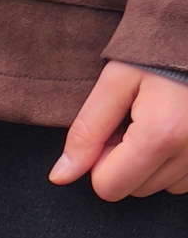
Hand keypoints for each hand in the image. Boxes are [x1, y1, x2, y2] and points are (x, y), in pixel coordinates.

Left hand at [51, 62, 187, 200]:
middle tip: (134, 121)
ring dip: (151, 162)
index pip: (108, 187)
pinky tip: (175, 127)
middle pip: (134, 190)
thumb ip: (86, 131)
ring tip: (158, 120)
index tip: (111, 130)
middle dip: (125, 162)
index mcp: (161, 134)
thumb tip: (61, 176)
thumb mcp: (116, 80)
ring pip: (161, 186)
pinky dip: (174, 160)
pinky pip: (185, 179)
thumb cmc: (160, 48)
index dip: (99, 161)